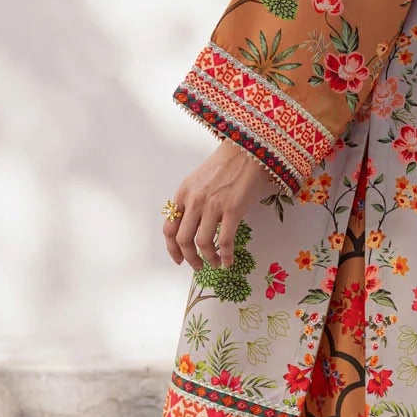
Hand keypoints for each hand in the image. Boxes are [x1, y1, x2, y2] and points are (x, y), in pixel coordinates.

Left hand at [162, 138, 271, 270]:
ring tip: (214, 264)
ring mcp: (213, 206)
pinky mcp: (232, 210)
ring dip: (207, 259)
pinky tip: (228, 262)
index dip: (172, 248)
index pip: (169, 227)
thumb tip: (192, 226)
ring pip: (202, 243)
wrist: (247, 150)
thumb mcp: (198, 180)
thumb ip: (191, 201)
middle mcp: (194, 201)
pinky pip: (226, 241)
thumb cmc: (225, 164)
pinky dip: (226, 256)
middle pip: (183, 240)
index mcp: (183, 193)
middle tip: (196, 266)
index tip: (178, 259)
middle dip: (189, 258)